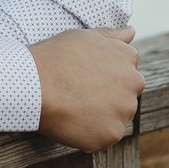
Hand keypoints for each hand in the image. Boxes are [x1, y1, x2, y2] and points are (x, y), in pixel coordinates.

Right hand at [28, 26, 144, 151]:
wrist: (35, 84)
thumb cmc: (56, 56)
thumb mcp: (83, 36)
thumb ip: (111, 36)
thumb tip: (131, 31)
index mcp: (128, 58)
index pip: (127, 69)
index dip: (105, 74)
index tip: (87, 75)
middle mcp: (133, 84)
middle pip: (125, 94)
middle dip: (109, 95)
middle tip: (80, 92)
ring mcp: (124, 111)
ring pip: (117, 116)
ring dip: (101, 115)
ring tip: (75, 106)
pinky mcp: (112, 134)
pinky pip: (105, 136)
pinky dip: (92, 132)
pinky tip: (73, 120)